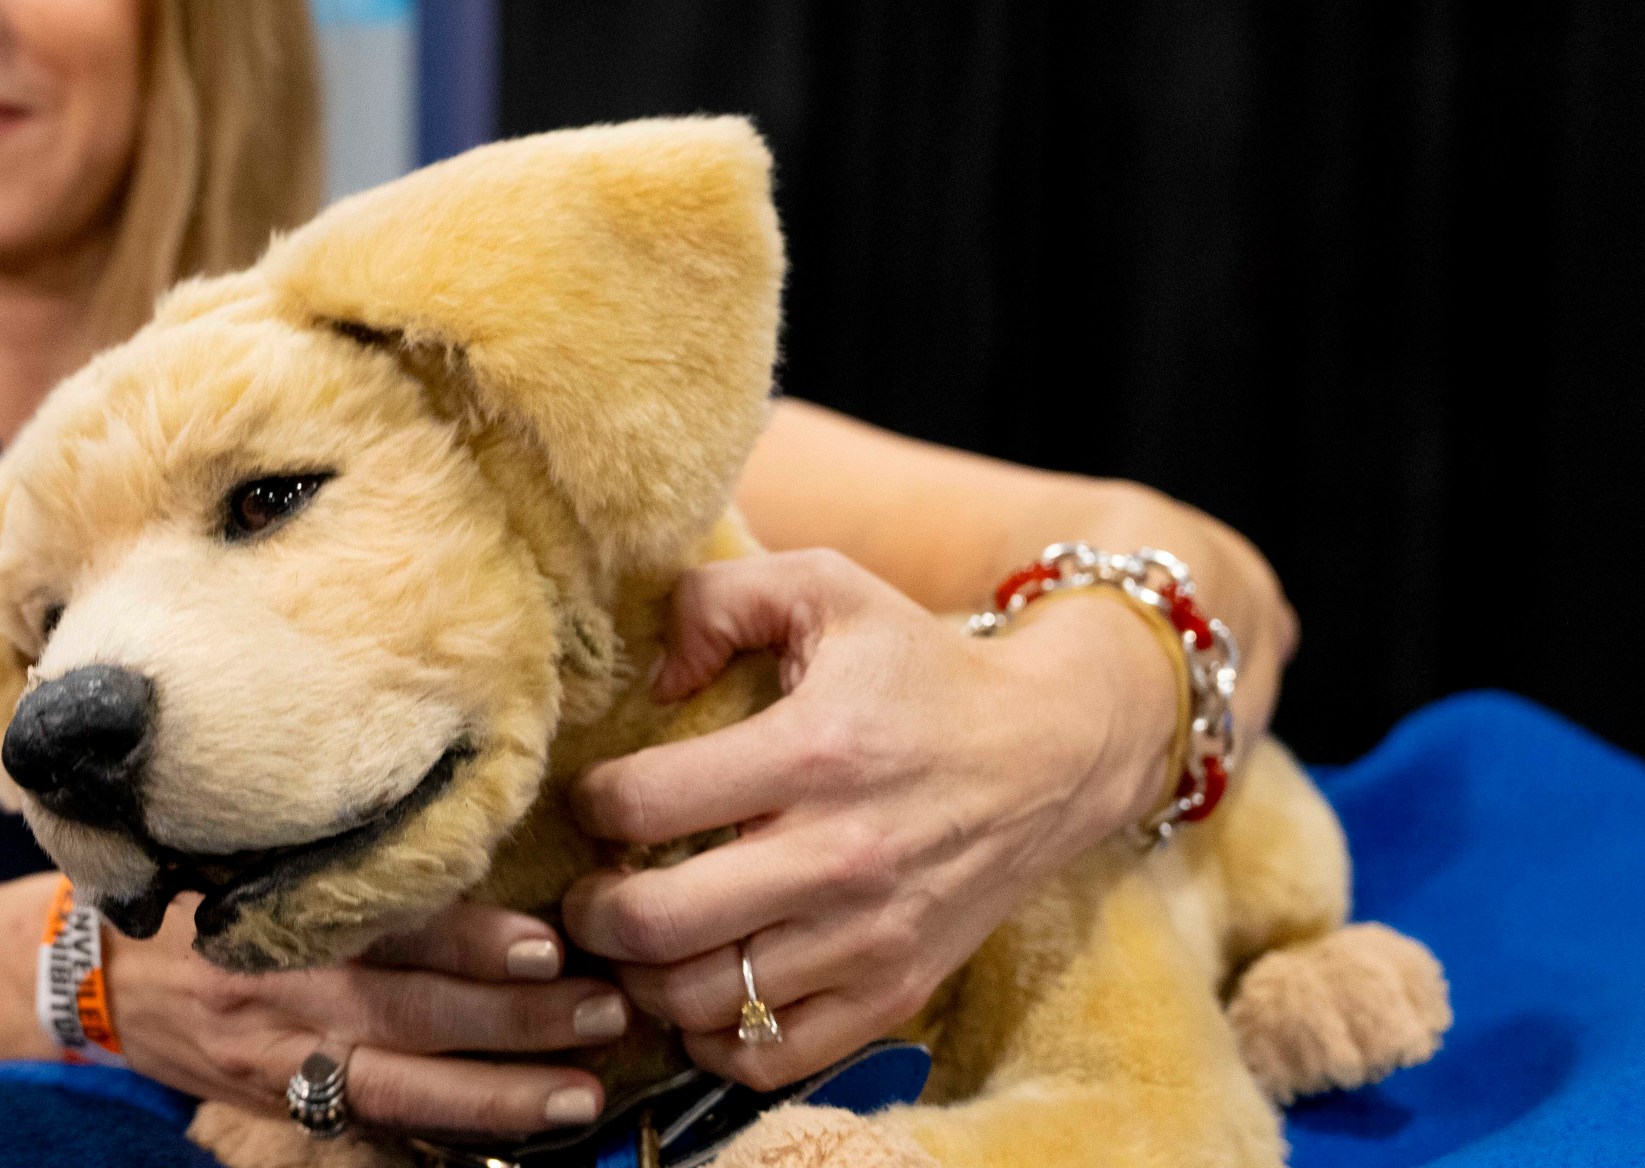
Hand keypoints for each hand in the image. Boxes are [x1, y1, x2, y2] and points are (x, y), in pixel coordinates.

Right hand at [104, 896, 630, 1136]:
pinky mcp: (281, 1104)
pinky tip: (516, 1133)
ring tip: (581, 1093)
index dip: (471, 939)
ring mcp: (282, 1061)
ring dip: (498, 1095)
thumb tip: (462, 824)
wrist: (92, 976)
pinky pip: (371, 1125)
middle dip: (515, 1021)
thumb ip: (336, 849)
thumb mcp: (244, 849)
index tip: (548, 941)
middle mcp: (284, 991)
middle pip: (412, 1013)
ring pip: (402, 1088)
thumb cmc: (192, 895)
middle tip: (604, 1011)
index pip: (389, 925)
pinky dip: (445, 1131)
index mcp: (279, 911)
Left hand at [561, 549, 1175, 1088]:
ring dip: (640, 977)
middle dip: (589, 911)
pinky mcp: (893, 993)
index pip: (642, 803)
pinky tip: (703, 986)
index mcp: (812, 752)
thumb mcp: (826, 588)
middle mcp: (839, 857)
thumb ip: (717, 598)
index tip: (596, 798)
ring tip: (638, 937)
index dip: (590, 802)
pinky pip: (767, 1057)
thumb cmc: (922, 669)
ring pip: (697, 1001)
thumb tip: (651, 678)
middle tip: (589, 887)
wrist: (1054, 754)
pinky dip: (711, 1038)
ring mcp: (868, 938)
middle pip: (654, 924)